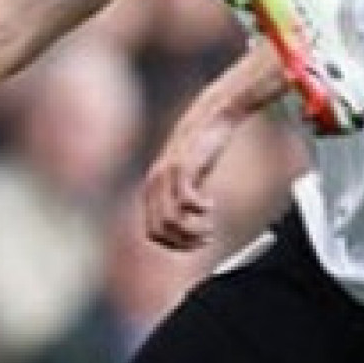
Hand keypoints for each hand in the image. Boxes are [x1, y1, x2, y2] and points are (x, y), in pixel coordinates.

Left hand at [141, 98, 241, 251]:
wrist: (211, 117)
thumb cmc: (202, 149)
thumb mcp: (189, 177)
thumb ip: (181, 199)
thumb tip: (187, 230)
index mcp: (151, 190)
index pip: (153, 234)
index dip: (175, 245)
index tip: (196, 244)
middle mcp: (154, 184)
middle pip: (161, 231)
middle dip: (185, 242)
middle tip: (207, 238)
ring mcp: (166, 175)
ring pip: (172, 221)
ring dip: (194, 231)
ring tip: (210, 226)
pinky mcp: (182, 167)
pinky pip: (187, 202)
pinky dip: (200, 210)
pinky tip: (210, 204)